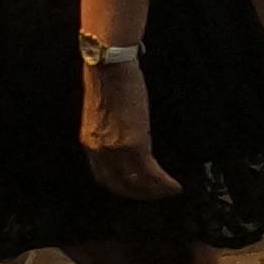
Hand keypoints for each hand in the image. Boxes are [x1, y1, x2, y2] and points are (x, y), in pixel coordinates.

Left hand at [80, 62, 178, 199]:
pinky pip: (149, 172)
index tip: (135, 188)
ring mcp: (115, 150)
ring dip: (153, 191)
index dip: (120, 186)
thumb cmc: (108, 80)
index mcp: (90, 143)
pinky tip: (173, 185)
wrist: (110, 67)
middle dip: (138, 194)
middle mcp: (99, 151)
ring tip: (168, 192)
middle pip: (118, 184)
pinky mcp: (134, 144)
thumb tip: (124, 134)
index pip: (103, 175)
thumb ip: (109, 129)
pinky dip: (162, 182)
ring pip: (135, 182)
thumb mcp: (103, 111)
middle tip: (156, 196)